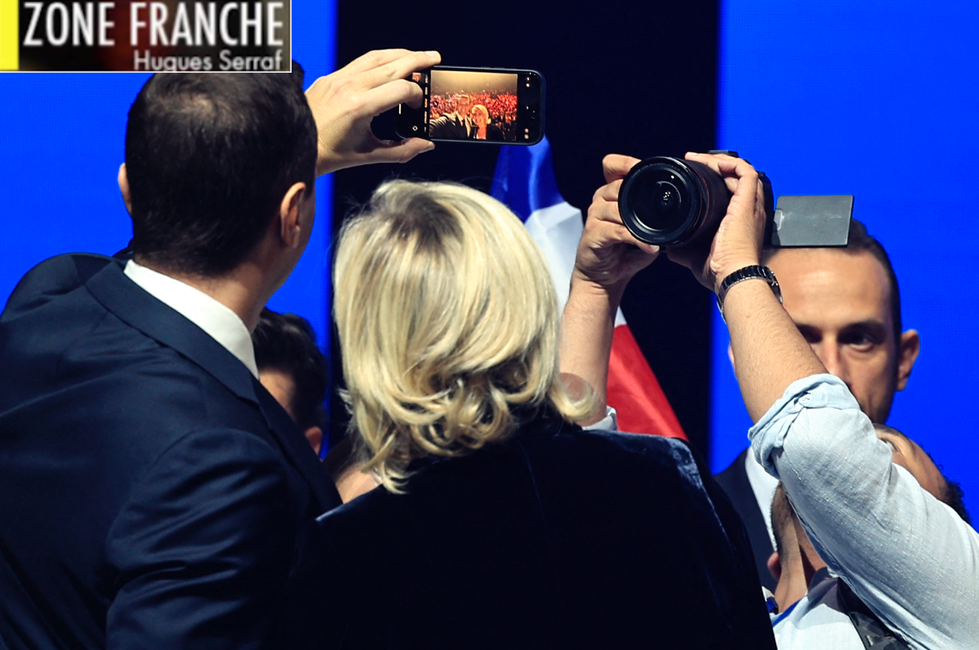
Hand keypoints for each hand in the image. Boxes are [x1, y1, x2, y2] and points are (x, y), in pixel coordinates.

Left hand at [305, 49, 440, 175]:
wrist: (296, 143)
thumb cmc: (330, 153)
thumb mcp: (369, 155)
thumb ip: (402, 151)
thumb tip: (426, 145)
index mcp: (360, 107)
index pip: (401, 89)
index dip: (418, 95)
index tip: (420, 106)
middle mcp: (350, 87)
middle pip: (393, 64)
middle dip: (418, 60)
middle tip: (435, 59)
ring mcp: (339, 78)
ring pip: (377, 57)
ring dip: (400, 54)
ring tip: (418, 57)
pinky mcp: (332, 76)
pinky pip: (362, 61)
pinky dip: (382, 59)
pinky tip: (392, 63)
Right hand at [573, 154, 659, 300]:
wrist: (603, 278)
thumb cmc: (623, 253)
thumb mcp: (642, 228)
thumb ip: (654, 216)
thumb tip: (682, 207)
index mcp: (610, 193)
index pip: (612, 165)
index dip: (626, 163)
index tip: (645, 170)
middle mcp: (599, 200)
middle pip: (618, 186)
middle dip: (640, 198)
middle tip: (661, 213)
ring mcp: (594, 217)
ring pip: (618, 208)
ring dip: (640, 222)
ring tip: (657, 236)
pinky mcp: (592, 235)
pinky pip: (617, 231)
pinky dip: (636, 239)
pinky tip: (649, 248)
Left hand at [666, 152, 766, 292]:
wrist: (731, 276)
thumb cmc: (719, 271)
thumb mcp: (695, 256)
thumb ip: (682, 249)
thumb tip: (668, 247)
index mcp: (740, 221)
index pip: (734, 191)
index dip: (717, 180)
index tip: (696, 176)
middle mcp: (749, 210)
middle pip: (738, 177)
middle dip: (717, 167)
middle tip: (696, 163)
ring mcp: (751, 206)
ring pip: (742, 170)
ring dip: (721, 161)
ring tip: (700, 159)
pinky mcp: (748, 203)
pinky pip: (746, 172)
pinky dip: (730, 163)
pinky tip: (713, 164)